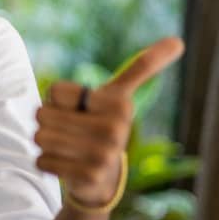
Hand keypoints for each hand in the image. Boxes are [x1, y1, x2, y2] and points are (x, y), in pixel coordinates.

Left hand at [34, 37, 184, 206]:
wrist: (104, 178)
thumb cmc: (103, 125)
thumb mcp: (120, 94)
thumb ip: (143, 66)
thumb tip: (178, 41)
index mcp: (119, 103)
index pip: (55, 90)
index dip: (58, 101)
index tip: (81, 110)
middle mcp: (115, 128)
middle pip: (43, 114)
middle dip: (49, 123)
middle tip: (71, 133)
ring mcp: (103, 155)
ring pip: (40, 137)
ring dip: (46, 144)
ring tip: (68, 148)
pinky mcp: (88, 176)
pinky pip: (42, 161)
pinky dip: (46, 163)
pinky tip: (66, 165)